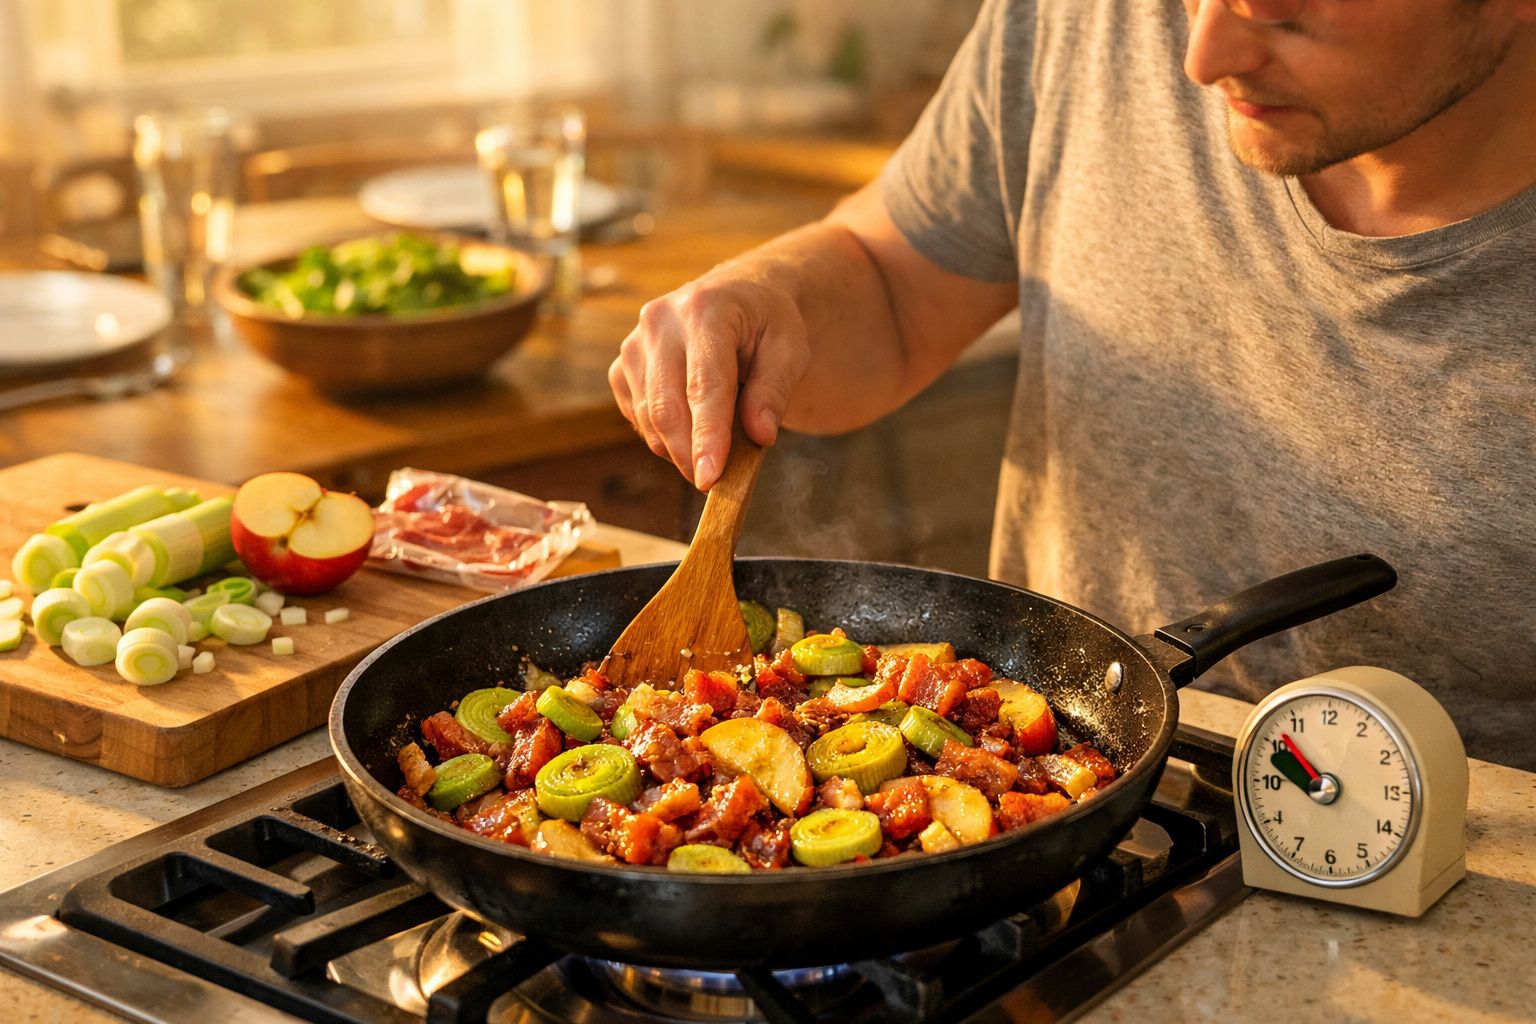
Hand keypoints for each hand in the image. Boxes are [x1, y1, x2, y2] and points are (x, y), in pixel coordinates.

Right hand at [609, 270, 810, 490]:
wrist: (735, 297)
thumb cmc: (766, 324)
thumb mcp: (790, 348)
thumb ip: (775, 390)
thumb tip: (761, 436)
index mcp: (706, 309)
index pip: (704, 385)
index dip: (707, 436)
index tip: (710, 479)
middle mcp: (660, 322)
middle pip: (667, 407)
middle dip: (689, 454)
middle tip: (715, 482)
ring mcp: (634, 343)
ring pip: (649, 417)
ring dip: (678, 448)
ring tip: (712, 449)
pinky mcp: (622, 365)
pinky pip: (636, 416)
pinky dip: (661, 436)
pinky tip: (689, 428)